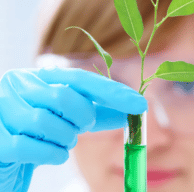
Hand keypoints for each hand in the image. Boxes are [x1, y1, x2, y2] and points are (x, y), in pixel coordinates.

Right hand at [0, 64, 147, 190]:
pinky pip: (30, 147)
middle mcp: (20, 84)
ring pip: (46, 122)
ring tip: (61, 141)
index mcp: (41, 76)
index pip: (82, 79)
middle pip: (65, 97)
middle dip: (81, 119)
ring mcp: (3, 108)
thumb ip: (98, 113)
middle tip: (79, 128)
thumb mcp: (69, 116)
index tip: (140, 104)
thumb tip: (131, 113)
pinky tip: (51, 154)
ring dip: (64, 139)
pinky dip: (51, 155)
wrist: (5, 149)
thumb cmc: (41, 129)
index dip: (113, 92)